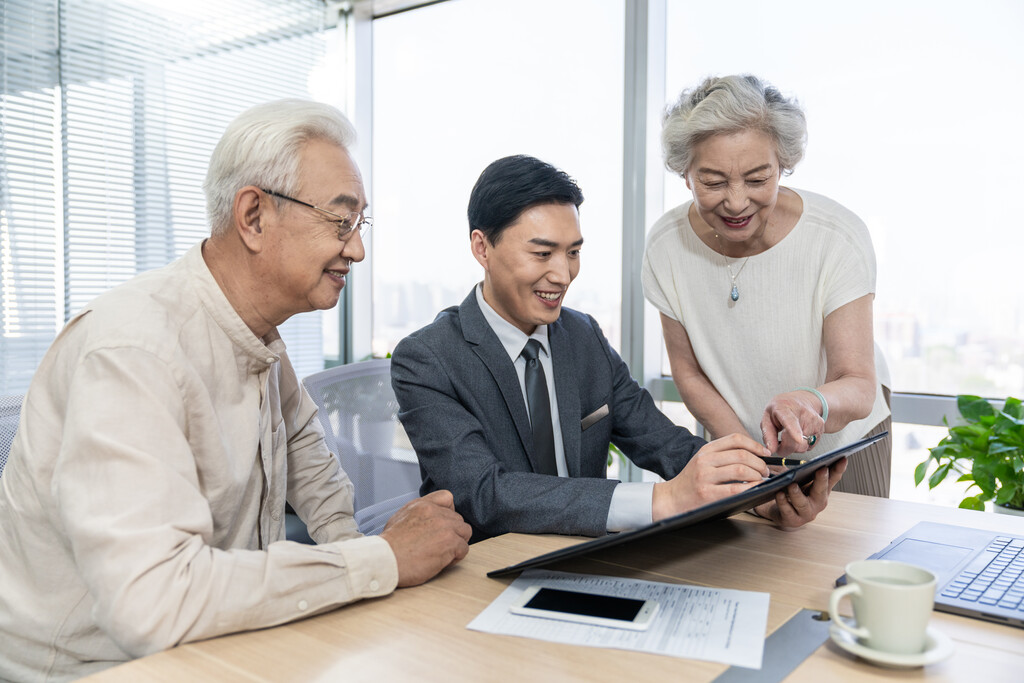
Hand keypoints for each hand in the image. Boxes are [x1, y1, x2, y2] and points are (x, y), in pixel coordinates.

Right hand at [379, 490, 471, 586]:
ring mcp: (444, 526)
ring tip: (442, 554)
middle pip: (458, 519)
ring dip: (456, 544)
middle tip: (438, 546)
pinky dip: (455, 557)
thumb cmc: (388, 546)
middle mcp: (435, 512)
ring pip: (465, 532)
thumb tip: (427, 520)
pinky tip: (441, 562)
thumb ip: (417, 514)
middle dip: (452, 533)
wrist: (384, 560)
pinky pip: (464, 549)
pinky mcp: (450, 542)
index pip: (447, 497)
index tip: (442, 525)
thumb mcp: (399, 518)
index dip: (448, 512)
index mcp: (421, 505)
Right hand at [652, 433, 770, 520]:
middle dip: (760, 463)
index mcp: (706, 450)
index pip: (735, 439)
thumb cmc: (691, 482)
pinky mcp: (707, 494)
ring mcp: (705, 477)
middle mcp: (705, 460)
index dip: (755, 445)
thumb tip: (754, 456)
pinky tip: (755, 490)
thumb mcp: (703, 462)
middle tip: (766, 471)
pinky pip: (735, 489)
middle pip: (741, 454)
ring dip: (757, 475)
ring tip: (761, 480)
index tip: (766, 454)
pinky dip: (750, 488)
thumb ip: (723, 456)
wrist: (671, 499)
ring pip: (741, 469)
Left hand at [751, 457, 846, 528]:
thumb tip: (804, 455)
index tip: (843, 458)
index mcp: (822, 490)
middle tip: (821, 469)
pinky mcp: (793, 520)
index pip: (833, 478)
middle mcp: (818, 502)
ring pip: (803, 503)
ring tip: (791, 484)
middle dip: (822, 480)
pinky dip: (783, 502)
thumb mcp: (800, 478)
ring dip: (797, 493)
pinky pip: (788, 511)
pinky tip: (779, 494)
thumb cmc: (792, 493)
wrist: (777, 511)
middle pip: (821, 491)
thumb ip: (804, 469)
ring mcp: (806, 513)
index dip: (839, 468)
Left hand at [761, 391, 825, 456]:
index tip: (798, 439)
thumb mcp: (767, 417)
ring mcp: (814, 421)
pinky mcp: (821, 428)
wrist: (801, 400)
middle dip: (786, 448)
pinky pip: (810, 446)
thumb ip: (767, 434)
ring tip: (790, 435)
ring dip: (794, 447)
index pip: (790, 421)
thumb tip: (771, 450)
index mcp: (785, 408)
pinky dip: (802, 444)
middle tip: (780, 442)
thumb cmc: (782, 408)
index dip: (794, 431)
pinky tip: (799, 434)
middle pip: (796, 441)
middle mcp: (803, 413)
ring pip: (803, 446)